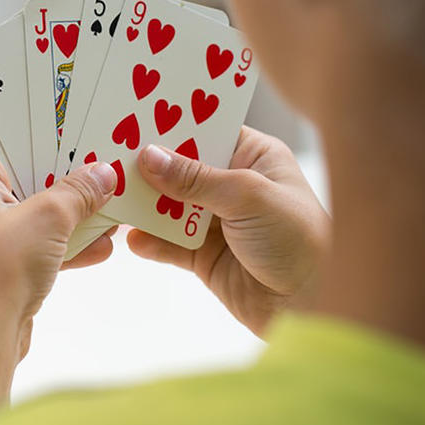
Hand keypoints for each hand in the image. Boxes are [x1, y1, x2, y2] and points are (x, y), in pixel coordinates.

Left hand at [0, 138, 117, 359]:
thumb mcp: (49, 219)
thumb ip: (79, 191)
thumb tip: (104, 173)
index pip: (8, 138)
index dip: (50, 139)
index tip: (86, 137)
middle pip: (21, 176)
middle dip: (66, 182)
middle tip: (105, 173)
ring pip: (25, 212)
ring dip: (68, 217)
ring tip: (111, 213)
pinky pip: (22, 242)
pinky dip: (55, 245)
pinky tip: (98, 248)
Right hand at [130, 126, 329, 335]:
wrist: (316, 307)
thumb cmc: (300, 239)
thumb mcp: (247, 196)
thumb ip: (195, 177)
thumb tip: (148, 156)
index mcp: (254, 155)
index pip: (205, 130)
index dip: (172, 124)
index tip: (132, 116)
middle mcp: (234, 184)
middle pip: (181, 168)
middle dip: (148, 166)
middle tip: (108, 155)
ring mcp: (218, 221)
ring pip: (169, 206)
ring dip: (144, 204)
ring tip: (110, 196)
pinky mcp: (206, 256)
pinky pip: (170, 243)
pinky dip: (151, 241)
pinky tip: (131, 238)